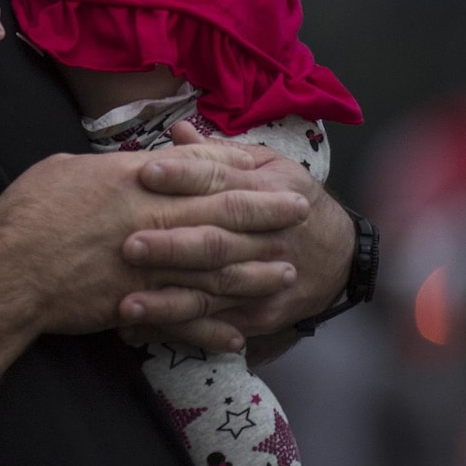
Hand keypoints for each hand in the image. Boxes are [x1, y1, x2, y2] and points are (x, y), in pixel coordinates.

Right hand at [0, 142, 310, 342]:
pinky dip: (215, 329)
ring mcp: (152, 267)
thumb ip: (111, 169)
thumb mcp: (70, 168)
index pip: (202, 169)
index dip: (239, 168)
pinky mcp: (140, 305)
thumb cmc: (30, 212)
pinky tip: (239, 335)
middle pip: (225, 214)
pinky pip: (188, 319)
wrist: (9, 270)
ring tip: (285, 273)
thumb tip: (135, 164)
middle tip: (301, 210)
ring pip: (218, 269)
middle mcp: (155, 221)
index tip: (266, 165)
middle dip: (267, 212)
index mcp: (138, 181)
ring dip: (256, 272)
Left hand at [116, 124, 352, 352]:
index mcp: (267, 193)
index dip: (184, 177)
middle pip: (215, 243)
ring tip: (126, 304)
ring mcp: (263, 282)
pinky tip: (142, 334)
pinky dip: (178, 332)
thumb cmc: (294, 201)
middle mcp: (266, 239)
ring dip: (167, 302)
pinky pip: (215, 326)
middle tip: (128, 244)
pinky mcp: (259, 315)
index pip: (221, 182)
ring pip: (212, 292)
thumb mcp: (270, 165)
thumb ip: (221, 153)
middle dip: (171, 246)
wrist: (339, 257)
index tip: (146, 173)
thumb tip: (178, 131)